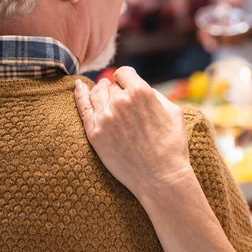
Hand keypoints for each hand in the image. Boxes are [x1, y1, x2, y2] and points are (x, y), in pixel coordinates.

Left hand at [74, 67, 191, 198]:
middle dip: (116, 91)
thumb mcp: (173, 111)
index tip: (128, 87)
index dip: (126, 79)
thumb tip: (138, 86)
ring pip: (96, 94)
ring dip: (100, 93)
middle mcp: (120, 101)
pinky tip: (78, 86)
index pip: (124, 73)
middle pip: (111, 86)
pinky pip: (83, 108)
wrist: (161, 178)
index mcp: (140, 92)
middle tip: (122, 103)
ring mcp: (105, 117)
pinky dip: (79, 95)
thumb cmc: (172, 145)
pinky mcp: (95, 133)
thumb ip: (154, 93)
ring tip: (103, 94)